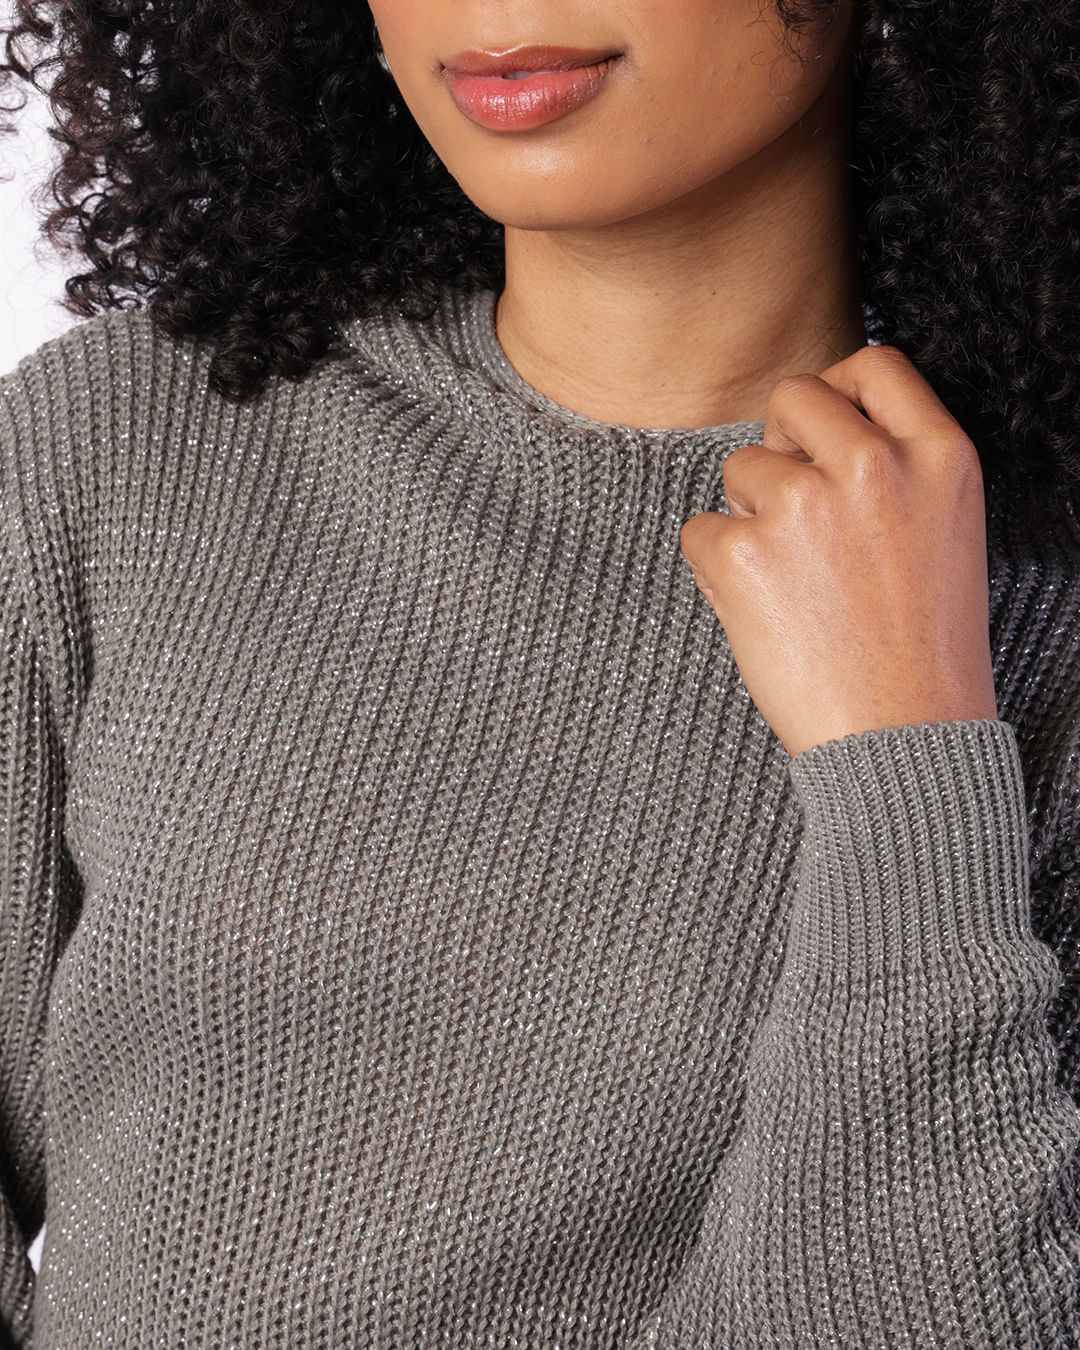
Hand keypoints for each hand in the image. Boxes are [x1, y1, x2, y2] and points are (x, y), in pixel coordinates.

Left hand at [680, 346, 998, 756]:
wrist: (902, 740)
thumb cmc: (921, 652)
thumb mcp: (943, 534)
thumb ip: (893, 471)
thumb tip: (810, 437)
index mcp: (939, 455)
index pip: (874, 364)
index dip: (837, 390)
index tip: (820, 428)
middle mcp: (873, 465)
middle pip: (792, 397)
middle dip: (780, 445)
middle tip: (795, 511)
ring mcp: (806, 505)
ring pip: (740, 469)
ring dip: (750, 517)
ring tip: (793, 586)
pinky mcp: (744, 552)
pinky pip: (698, 529)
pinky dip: (714, 569)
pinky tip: (759, 611)